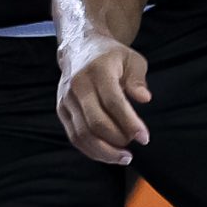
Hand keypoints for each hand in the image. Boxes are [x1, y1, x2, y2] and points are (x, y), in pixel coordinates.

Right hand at [56, 36, 150, 164]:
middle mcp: (78, 85)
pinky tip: (108, 155)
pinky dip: (92, 150)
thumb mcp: (132, 59)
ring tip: (124, 158)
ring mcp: (66, 99)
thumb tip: (144, 99)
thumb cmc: (112, 57)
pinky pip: (75, 137)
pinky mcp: (62, 110)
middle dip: (118, 140)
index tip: (144, 138)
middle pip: (96, 122)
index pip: (113, 102)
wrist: (80, 48)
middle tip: (135, 146)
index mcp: (98, 71)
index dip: (130, 123)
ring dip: (104, 152)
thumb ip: (138, 79)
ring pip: (82, 134)